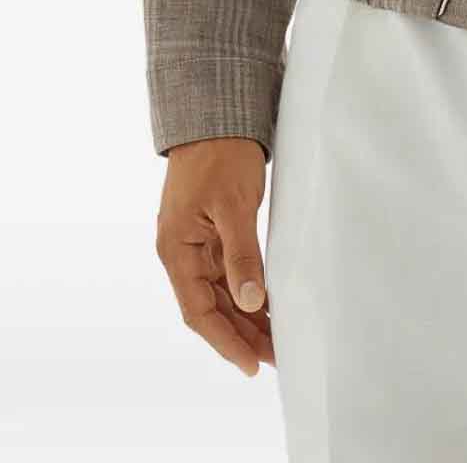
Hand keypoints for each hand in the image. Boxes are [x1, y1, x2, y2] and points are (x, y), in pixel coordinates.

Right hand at [155, 136, 274, 376]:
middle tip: (276, 357)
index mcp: (176, 248)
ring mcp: (196, 242)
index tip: (252, 364)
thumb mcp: (234, 205)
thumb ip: (241, 255)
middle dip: (241, 334)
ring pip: (219, 293)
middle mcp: (181, 251)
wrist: (216, 115)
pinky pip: (226, 273)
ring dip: (245, 317)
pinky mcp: (212, 231)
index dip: (225, 340)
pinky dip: (246, 291)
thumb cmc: (221, 154)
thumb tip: (250, 302)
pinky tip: (267, 305)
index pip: (199, 310)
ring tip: (276, 340)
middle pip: (210, 307)